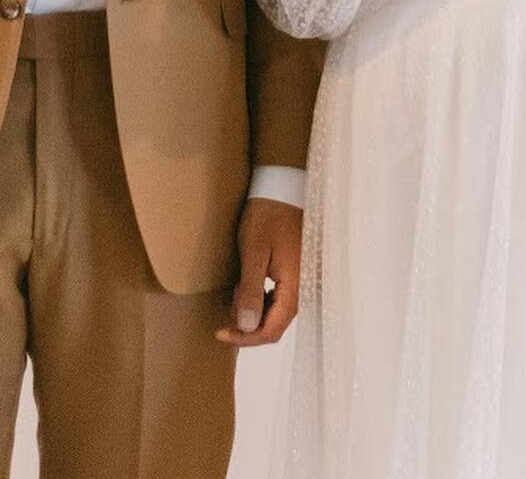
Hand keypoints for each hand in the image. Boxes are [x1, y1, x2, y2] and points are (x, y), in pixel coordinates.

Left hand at [215, 198, 302, 347]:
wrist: (283, 188)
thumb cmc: (268, 216)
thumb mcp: (253, 252)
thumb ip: (250, 291)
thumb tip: (245, 327)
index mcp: (296, 287)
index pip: (271, 331)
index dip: (245, 337)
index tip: (220, 333)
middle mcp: (305, 288)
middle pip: (276, 324)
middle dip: (248, 325)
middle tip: (226, 309)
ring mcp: (303, 280)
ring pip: (278, 312)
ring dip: (254, 311)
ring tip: (235, 293)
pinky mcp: (298, 272)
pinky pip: (281, 297)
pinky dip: (262, 299)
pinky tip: (247, 286)